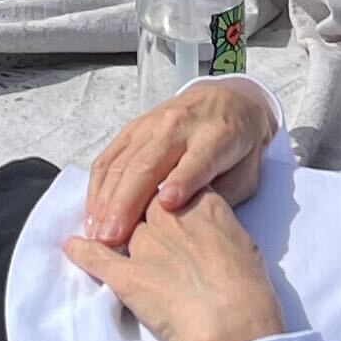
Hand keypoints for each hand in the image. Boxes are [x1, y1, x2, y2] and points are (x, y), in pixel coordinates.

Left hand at [67, 189, 286, 340]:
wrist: (232, 322)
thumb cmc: (249, 288)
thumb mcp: (243, 244)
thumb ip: (219, 227)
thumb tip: (210, 231)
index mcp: (202, 203)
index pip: (175, 186)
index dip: (170, 195)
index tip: (168, 202)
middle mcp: (168, 215)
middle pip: (143, 202)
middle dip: (139, 210)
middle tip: (140, 223)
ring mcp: (144, 243)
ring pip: (120, 225)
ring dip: (113, 230)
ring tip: (106, 233)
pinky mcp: (126, 274)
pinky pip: (95, 258)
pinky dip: (81, 252)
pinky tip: (71, 246)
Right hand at [77, 75, 280, 251]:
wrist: (230, 102)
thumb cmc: (240, 148)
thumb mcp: (247, 174)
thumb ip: (221, 197)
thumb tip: (187, 222)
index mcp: (216, 137)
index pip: (196, 161)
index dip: (182, 181)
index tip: (167, 204)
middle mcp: (180, 126)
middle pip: (148, 164)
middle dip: (126, 203)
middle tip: (111, 239)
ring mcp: (151, 124)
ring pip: (122, 162)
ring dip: (105, 200)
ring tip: (97, 234)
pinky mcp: (133, 127)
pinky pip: (109, 156)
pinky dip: (98, 187)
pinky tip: (93, 213)